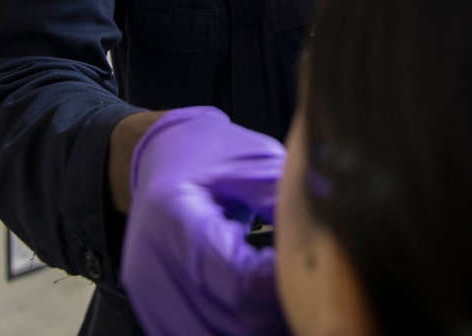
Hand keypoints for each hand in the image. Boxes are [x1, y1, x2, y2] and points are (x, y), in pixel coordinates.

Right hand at [121, 106, 289, 335]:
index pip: (238, 279)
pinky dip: (235, 331)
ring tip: (288, 298)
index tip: (306, 261)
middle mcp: (153, 265)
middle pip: (232, 319)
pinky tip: (260, 311)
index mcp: (175, 218)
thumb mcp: (250, 158)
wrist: (160, 159)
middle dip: (277, 308)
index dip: (280, 280)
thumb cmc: (207, 154)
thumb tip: (321, 237)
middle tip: (307, 283)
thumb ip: (281, 198)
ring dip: (260, 326)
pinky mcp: (152, 313)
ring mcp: (150, 295)